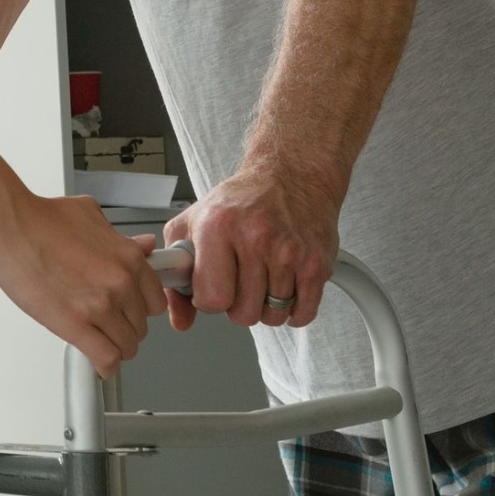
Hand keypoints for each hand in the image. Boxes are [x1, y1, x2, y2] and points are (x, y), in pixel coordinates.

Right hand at [0, 191, 167, 375]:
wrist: (8, 226)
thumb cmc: (41, 219)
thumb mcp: (91, 217)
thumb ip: (122, 239)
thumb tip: (142, 246)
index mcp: (128, 258)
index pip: (156, 301)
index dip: (140, 307)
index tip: (131, 310)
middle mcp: (119, 283)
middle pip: (140, 326)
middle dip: (124, 326)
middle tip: (107, 321)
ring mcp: (99, 306)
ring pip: (126, 346)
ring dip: (113, 346)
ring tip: (99, 340)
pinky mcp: (74, 325)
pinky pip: (106, 358)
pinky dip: (104, 365)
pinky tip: (98, 362)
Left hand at [163, 159, 340, 330]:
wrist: (292, 175)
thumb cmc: (241, 200)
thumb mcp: (193, 224)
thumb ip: (176, 274)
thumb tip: (180, 320)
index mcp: (218, 227)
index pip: (212, 298)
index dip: (209, 301)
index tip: (212, 289)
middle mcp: (255, 239)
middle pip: (243, 313)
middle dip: (237, 305)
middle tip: (238, 282)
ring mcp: (290, 253)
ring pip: (273, 316)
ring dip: (265, 306)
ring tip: (261, 278)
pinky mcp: (317, 263)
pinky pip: (303, 313)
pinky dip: (293, 310)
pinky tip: (284, 287)